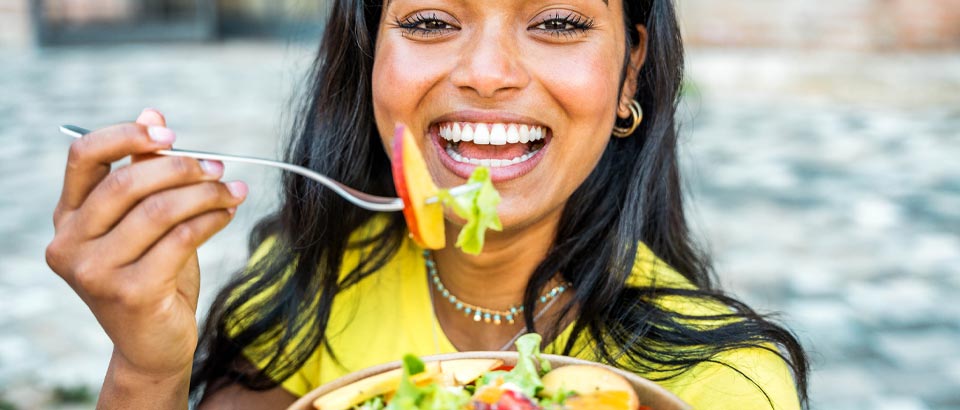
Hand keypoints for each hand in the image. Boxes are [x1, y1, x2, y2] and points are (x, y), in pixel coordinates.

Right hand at [45, 109, 247, 380]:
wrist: (154, 345)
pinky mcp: (130, 292)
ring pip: (159, 211)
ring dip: (205, 194)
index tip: (170, 134)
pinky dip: (210, 220)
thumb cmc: (152, 276)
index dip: (126, 136)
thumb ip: (144, 171)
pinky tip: (227, 214)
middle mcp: (69, 244)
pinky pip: (180, 239)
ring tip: (234, 190)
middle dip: (180, 168)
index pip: (83, 157)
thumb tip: (153, 113)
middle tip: (218, 167)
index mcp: (67, 218)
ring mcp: (94, 272)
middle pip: (127, 183)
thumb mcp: (145, 220)